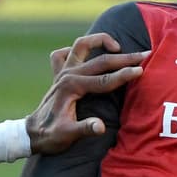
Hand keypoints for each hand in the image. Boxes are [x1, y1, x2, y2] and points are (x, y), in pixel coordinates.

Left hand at [25, 32, 147, 154]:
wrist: (31, 134)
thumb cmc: (50, 136)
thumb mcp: (67, 136)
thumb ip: (84, 129)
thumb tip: (101, 126)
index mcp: (72, 87)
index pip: (105, 79)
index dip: (125, 75)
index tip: (142, 70)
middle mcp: (67, 74)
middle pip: (101, 60)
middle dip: (125, 57)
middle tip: (145, 54)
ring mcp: (62, 72)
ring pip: (81, 45)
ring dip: (100, 40)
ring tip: (118, 46)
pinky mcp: (58, 74)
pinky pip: (64, 53)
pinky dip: (77, 51)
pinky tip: (87, 55)